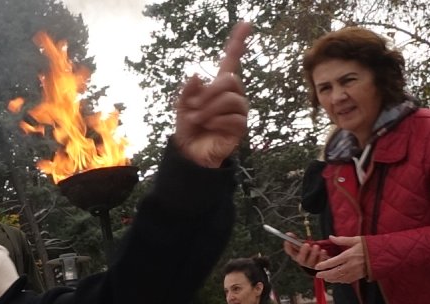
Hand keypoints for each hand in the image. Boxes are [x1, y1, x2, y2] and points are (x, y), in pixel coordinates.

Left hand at [174, 22, 251, 167]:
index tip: (246, 23)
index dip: (238, 42)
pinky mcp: (241, 128)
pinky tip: (209, 127)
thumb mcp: (183, 106)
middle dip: (209, 92)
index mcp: (219, 86)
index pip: (231, 60)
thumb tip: (196, 74)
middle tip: (194, 107)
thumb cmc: (189, 127)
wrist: (190, 152)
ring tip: (197, 119)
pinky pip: (234, 118)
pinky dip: (216, 121)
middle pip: (230, 80)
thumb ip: (188, 90)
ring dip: (209, 109)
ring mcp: (239, 111)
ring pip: (231, 99)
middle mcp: (233, 95)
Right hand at [283, 234, 323, 268]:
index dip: (288, 246)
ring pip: (310, 261)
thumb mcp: (303, 243)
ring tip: (316, 246)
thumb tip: (288, 234)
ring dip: (313, 253)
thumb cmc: (309, 249)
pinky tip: (323, 251)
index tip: (288, 240)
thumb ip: (296, 239)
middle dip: (303, 251)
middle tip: (306, 244)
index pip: (289, 251)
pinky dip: (322, 256)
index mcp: (295, 254)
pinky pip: (320, 262)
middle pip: (300, 258)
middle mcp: (301, 261)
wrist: (319, 256)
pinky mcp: (318, 266)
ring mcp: (310, 264)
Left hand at [313, 235, 366, 282]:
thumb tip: (330, 237)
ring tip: (325, 278)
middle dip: (325, 275)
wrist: (385, 254)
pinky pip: (347, 280)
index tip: (317, 266)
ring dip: (331, 279)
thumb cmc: (370, 245)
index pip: (333, 262)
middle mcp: (351, 265)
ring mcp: (355, 272)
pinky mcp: (360, 276)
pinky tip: (336, 279)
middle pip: (335, 272)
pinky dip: (340, 281)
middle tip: (318, 275)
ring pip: (340, 278)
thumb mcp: (356, 240)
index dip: (323, 265)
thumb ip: (342, 240)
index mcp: (349, 255)